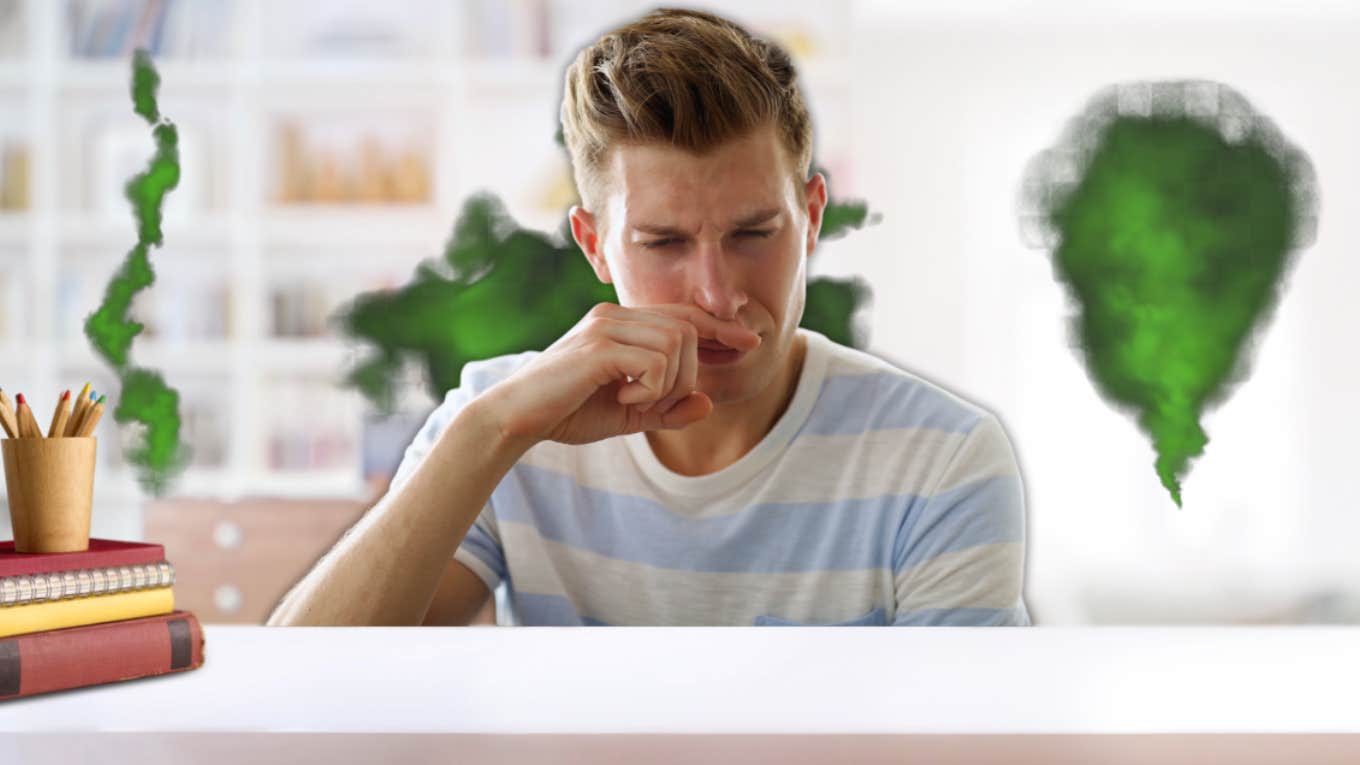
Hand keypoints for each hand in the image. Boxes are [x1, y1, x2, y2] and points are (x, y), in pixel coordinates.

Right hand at [483, 302, 760, 445]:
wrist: (515, 419)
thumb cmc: (566, 413)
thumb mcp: (627, 414)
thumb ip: (667, 409)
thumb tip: (708, 403)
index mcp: (621, 322)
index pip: (684, 314)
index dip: (721, 327)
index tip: (751, 342)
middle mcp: (614, 314)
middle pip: (687, 330)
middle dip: (687, 374)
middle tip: (653, 404)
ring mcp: (605, 326)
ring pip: (676, 344)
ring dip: (668, 384)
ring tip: (635, 402)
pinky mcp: (598, 346)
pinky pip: (655, 361)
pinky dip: (650, 388)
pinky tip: (623, 399)